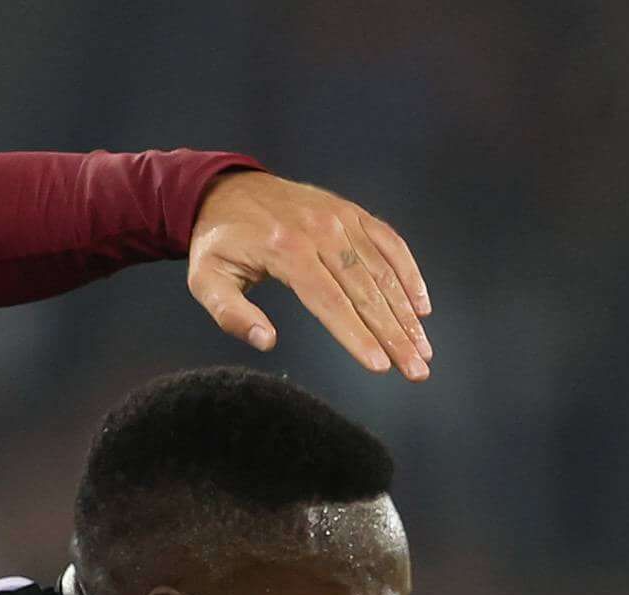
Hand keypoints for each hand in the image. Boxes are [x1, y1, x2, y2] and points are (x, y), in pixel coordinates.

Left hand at [186, 173, 432, 380]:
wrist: (226, 189)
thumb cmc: (218, 243)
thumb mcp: (205, 279)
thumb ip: (230, 314)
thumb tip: (267, 342)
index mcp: (286, 249)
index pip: (330, 300)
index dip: (356, 336)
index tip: (379, 366)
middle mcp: (320, 230)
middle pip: (366, 290)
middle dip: (394, 334)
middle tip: (417, 371)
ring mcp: (340, 217)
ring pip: (383, 269)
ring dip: (407, 312)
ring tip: (423, 350)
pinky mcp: (351, 212)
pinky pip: (389, 242)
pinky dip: (409, 273)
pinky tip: (422, 306)